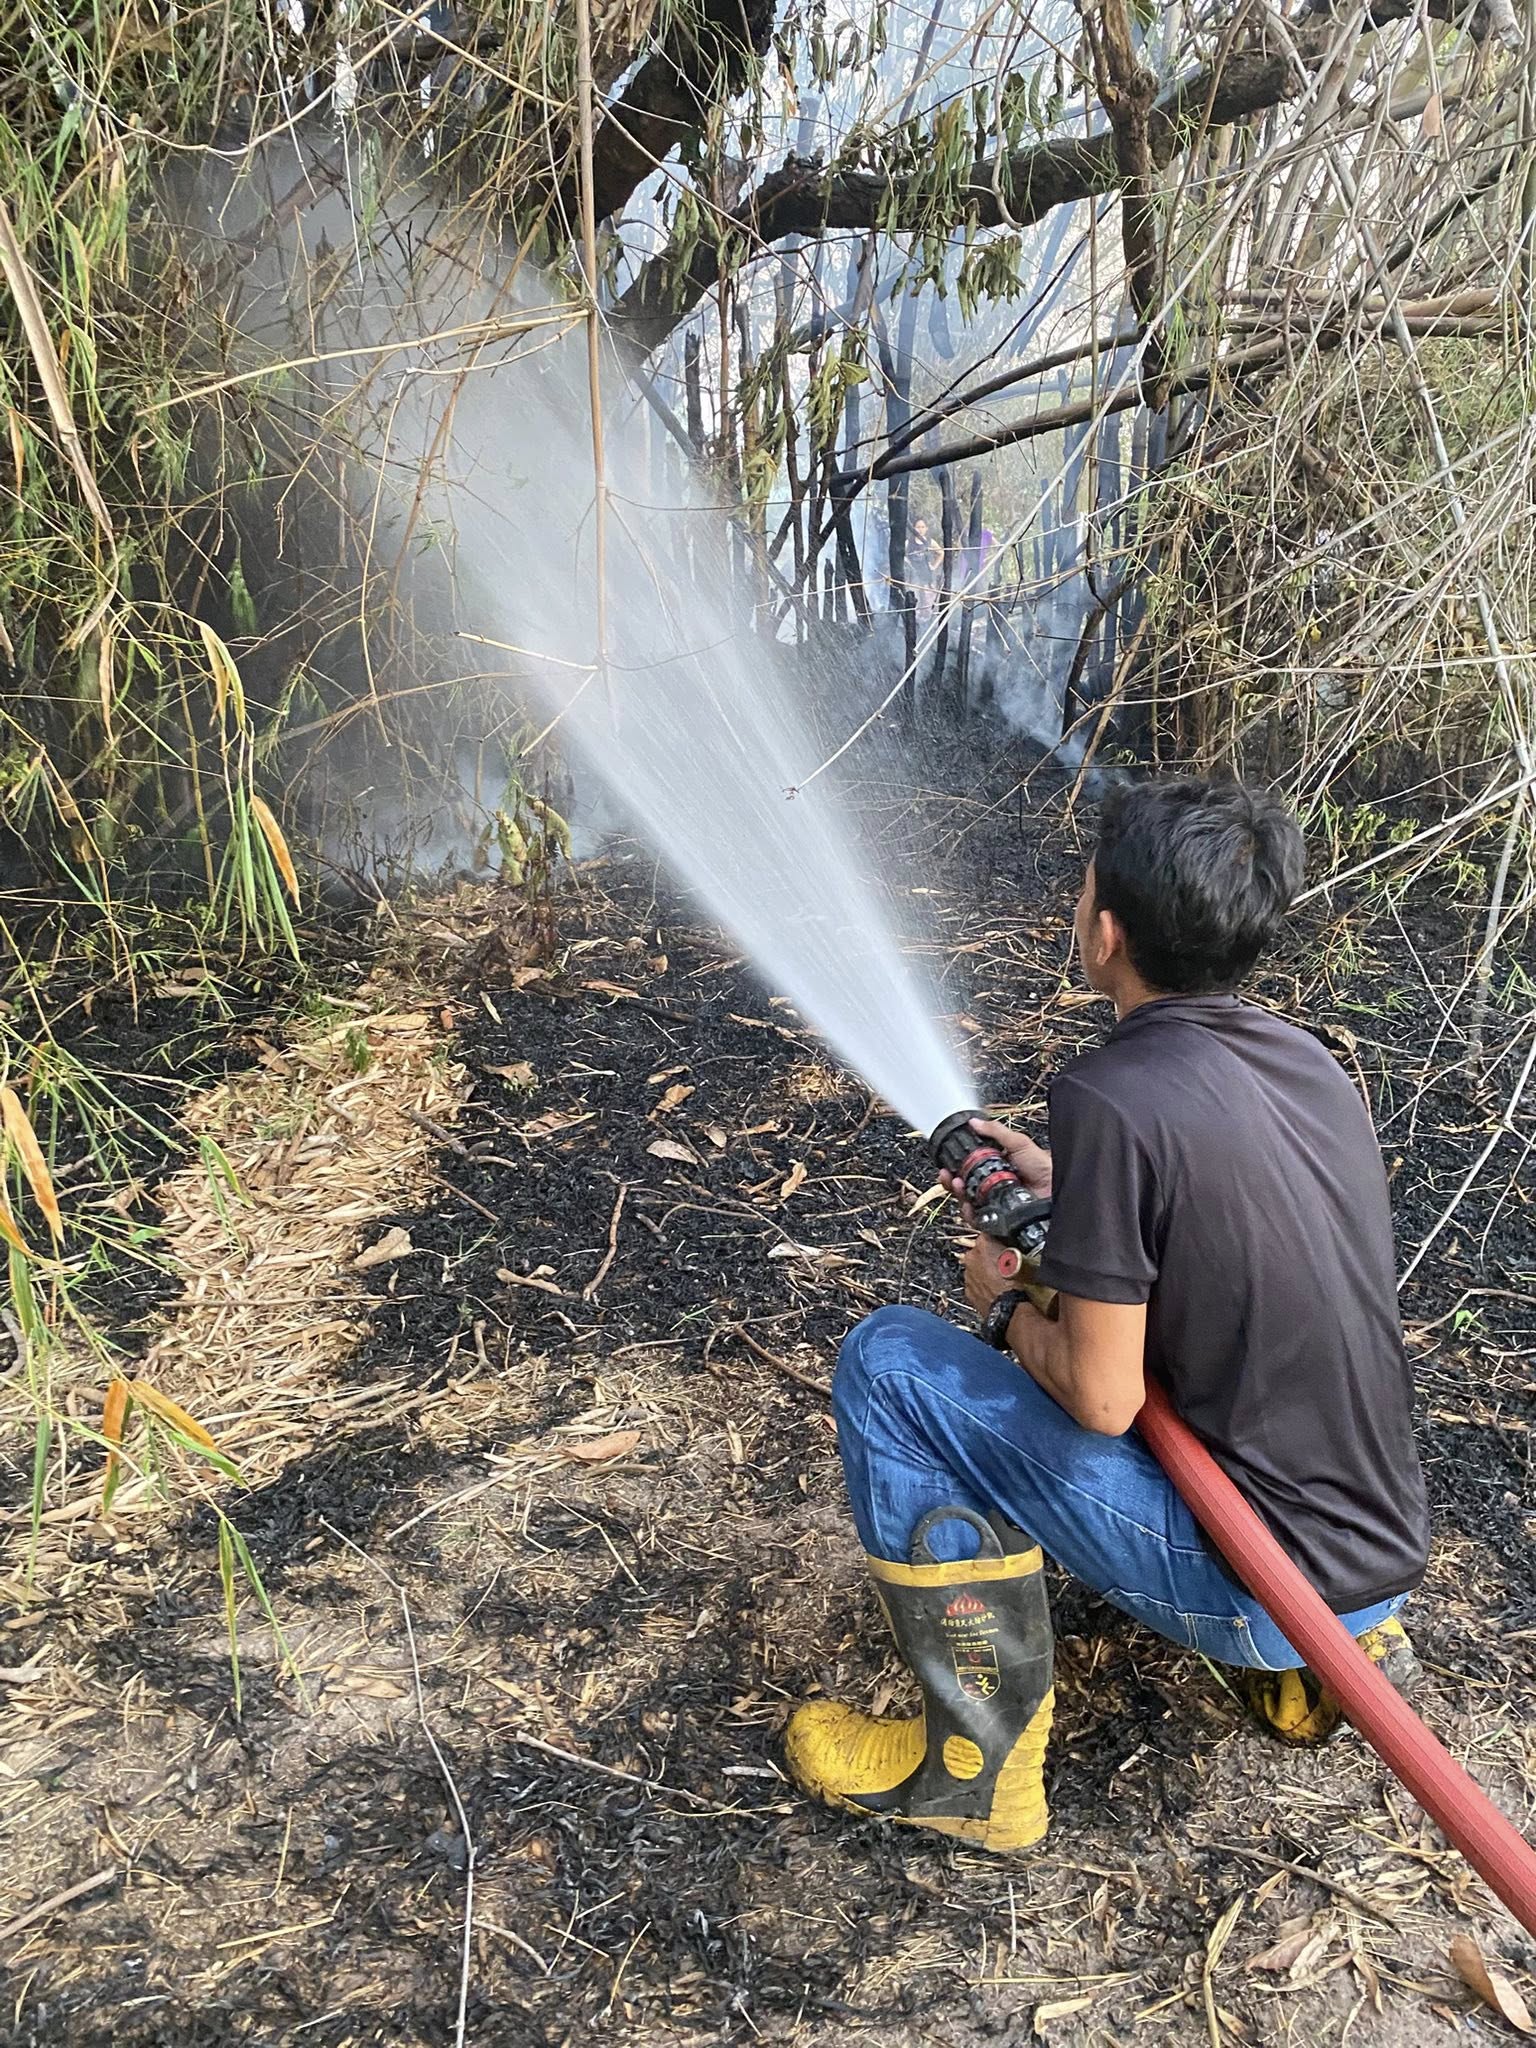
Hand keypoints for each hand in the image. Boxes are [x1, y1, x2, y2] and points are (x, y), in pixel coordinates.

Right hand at [938, 1116, 1052, 1219]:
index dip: (957, 1164)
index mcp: (997, 1167)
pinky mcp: (996, 1221)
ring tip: (957, 1185)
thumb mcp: (1020, 1143)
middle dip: (951, 1179)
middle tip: (948, 1174)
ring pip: (966, 1201)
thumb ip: (996, 1131)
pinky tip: (969, 1205)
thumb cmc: (1045, 1170)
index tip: (948, 1160)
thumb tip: (974, 1122)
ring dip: (957, 1193)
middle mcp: (993, 1186)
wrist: (1057, 1195)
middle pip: (964, 1184)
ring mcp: (994, 1204)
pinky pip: (976, 1219)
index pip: (970, 1166)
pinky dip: (968, 1213)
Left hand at [963, 1232, 1017, 1319]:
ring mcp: (968, 1275)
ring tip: (998, 1279)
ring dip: (983, 1272)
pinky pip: (974, 1284)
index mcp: (983, 1244)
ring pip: (974, 1269)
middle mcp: (971, 1258)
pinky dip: (981, 1286)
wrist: (1010, 1307)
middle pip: (977, 1252)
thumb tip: (1008, 1246)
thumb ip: (1007, 1248)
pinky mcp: (968, 1290)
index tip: (1000, 1247)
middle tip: (1000, 1265)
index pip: (986, 1236)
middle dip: (986, 1257)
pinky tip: (993, 1290)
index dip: (995, 1242)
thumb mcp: (1018, 1257)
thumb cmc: (1016, 1283)